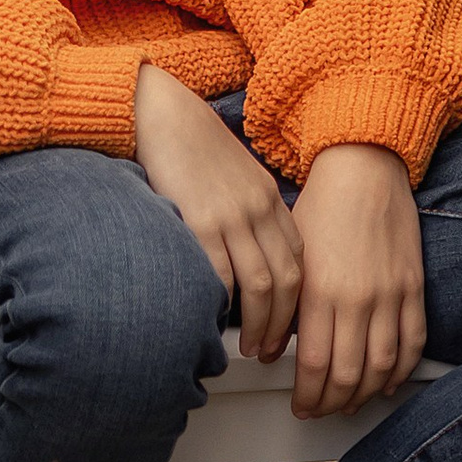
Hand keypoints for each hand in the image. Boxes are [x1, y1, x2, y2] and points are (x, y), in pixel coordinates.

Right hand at [133, 66, 304, 365]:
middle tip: (269, 351)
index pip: (299, 262)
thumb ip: (250, 210)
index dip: (296, 302)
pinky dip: (224, 305)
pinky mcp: (201, 220)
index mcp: (269, 198)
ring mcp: (232, 215)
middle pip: (288, 282)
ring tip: (248, 349)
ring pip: (261, 287)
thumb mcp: (237, 174)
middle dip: (282, 326)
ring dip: (259, 326)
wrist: (162, 109)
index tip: (285, 328)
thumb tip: (251, 256)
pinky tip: (217, 320)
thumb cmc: (193, 143)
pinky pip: (221, 275)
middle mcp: (259, 209)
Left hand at [286, 144, 424, 418]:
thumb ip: (287, 303)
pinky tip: (386, 383)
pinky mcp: (413, 288)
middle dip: (329, 403)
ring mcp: (389, 295)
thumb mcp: (293, 252)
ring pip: (381, 369)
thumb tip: (274, 348)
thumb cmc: (322, 204)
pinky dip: (400, 372)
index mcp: (319, 289)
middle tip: (319, 409)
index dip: (305, 395)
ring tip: (348, 403)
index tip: (298, 404)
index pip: (312, 365)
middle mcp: (356, 298)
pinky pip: (412, 344)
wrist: (363, 166)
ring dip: (364, 396)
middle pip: (346, 376)